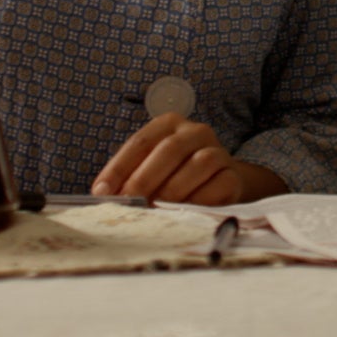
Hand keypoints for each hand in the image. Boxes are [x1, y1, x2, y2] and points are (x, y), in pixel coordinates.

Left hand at [91, 113, 246, 205]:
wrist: (221, 182)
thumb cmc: (176, 175)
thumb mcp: (150, 170)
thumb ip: (129, 179)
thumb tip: (105, 196)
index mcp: (168, 125)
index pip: (140, 141)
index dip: (119, 168)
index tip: (102, 192)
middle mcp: (195, 132)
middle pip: (170, 148)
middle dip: (145, 178)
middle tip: (130, 202)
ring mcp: (218, 151)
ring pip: (200, 163)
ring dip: (174, 189)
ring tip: (157, 209)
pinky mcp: (234, 175)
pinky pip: (220, 185)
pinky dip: (200, 200)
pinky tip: (184, 212)